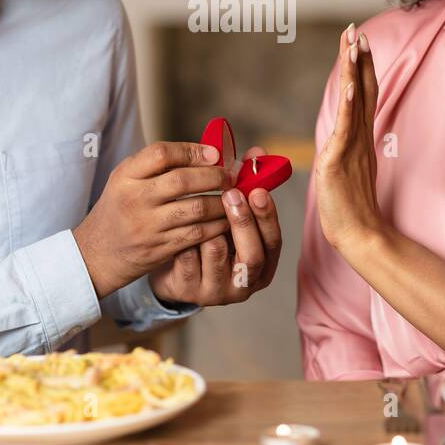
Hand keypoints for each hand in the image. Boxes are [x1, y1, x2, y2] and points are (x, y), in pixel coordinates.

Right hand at [74, 141, 233, 296]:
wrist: (97, 254)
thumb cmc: (118, 209)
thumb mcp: (124, 180)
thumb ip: (156, 166)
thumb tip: (204, 153)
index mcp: (125, 176)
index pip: (161, 153)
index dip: (192, 151)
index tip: (213, 154)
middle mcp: (135, 199)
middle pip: (183, 180)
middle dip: (214, 176)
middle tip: (229, 177)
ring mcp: (147, 226)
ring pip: (196, 208)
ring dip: (220, 202)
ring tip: (232, 197)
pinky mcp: (160, 248)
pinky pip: (197, 233)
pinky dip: (216, 225)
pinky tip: (225, 219)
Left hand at [149, 146, 282, 306]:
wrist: (171, 267)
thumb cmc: (208, 234)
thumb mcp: (230, 218)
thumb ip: (246, 187)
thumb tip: (258, 152)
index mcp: (262, 266)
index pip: (273, 242)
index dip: (267, 216)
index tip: (257, 190)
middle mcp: (244, 285)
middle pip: (252, 255)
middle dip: (242, 221)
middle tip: (230, 193)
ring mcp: (217, 292)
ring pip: (216, 250)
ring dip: (207, 226)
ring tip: (196, 211)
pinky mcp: (189, 291)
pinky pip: (187, 255)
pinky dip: (182, 235)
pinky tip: (176, 226)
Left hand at [314, 23, 385, 251]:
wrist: (360, 234)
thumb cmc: (350, 208)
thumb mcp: (347, 168)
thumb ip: (346, 147)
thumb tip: (340, 135)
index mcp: (360, 137)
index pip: (361, 94)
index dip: (361, 67)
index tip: (358, 41)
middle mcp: (360, 136)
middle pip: (361, 89)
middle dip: (358, 59)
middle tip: (355, 30)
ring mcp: (353, 146)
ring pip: (354, 100)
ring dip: (353, 71)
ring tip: (353, 44)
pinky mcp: (341, 159)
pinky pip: (346, 126)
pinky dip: (347, 103)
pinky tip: (346, 84)